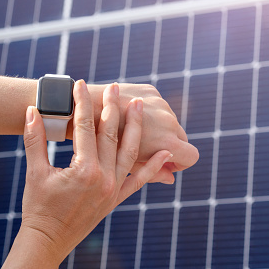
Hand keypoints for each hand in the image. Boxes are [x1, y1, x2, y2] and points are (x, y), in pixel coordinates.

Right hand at [22, 81, 171, 261]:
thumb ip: (35, 139)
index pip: (84, 128)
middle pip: (111, 135)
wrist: (47, 241)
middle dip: (111, 108)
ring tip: (139, 106)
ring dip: (135, 127)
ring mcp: (114, 189)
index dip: (82, 103)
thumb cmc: (37, 207)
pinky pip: (139, 181)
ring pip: (130, 152)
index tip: (79, 85)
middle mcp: (104, 178)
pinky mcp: (117, 199)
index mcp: (84, 170)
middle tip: (114, 87)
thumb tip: (32, 111)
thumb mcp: (35, 172)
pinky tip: (167, 153)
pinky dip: (154, 167)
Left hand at [73, 84, 199, 183]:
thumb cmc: (97, 148)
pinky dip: (150, 111)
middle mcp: (168, 120)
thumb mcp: (126, 167)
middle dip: (169, 144)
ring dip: (159, 126)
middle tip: (150, 151)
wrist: (78, 113)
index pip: (190, 156)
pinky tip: (131, 115)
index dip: (180, 162)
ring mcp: (160, 103)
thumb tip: (171, 179)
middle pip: (180, 137)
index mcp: (167, 142)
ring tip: (137, 133)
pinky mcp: (150, 89)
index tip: (167, 164)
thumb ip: (152, 173)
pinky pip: (158, 104)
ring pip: (169, 120)